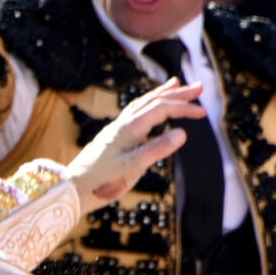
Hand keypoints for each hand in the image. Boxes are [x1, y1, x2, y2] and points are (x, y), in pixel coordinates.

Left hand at [63, 79, 207, 203]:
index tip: (203, 114)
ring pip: (142, 104)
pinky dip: (147, 105)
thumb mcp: (132, 168)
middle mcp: (123, 124)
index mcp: (129, 128)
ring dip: (161, 94)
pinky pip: (134, 113)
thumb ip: (157, 150)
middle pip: (153, 101)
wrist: (72, 189)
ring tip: (176, 85)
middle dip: (177, 94)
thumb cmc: (100, 182)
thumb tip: (182, 134)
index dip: (183, 108)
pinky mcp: (113, 137)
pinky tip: (151, 108)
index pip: (161, 109)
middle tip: (199, 88)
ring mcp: (117, 129)